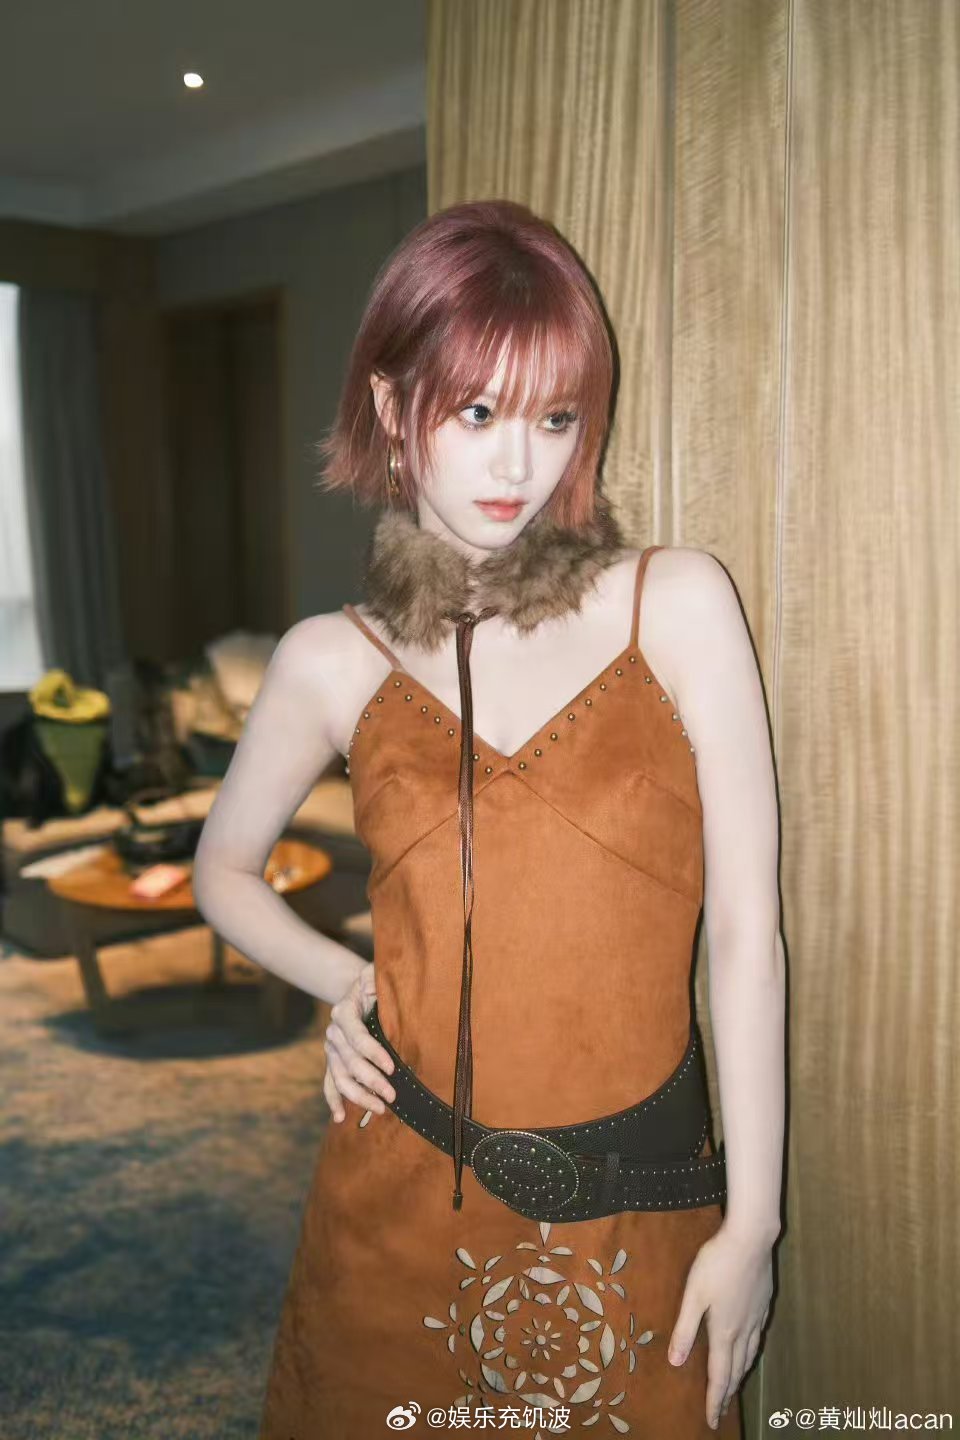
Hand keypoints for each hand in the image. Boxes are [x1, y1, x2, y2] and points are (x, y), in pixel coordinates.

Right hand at [322, 962, 396, 1122]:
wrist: (358, 990)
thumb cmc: (374, 983)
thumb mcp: (375, 974)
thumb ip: (375, 979)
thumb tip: (375, 989)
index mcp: (344, 1012)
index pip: (358, 1037)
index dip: (373, 1053)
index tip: (392, 1067)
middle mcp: (334, 1033)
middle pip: (350, 1062)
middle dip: (371, 1081)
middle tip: (392, 1095)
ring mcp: (331, 1049)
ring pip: (340, 1077)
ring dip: (358, 1095)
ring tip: (379, 1108)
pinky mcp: (333, 1061)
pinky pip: (330, 1083)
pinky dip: (333, 1100)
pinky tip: (340, 1116)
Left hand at [667, 1222, 773, 1429]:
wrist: (751, 1239)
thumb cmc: (717, 1263)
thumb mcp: (693, 1294)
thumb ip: (685, 1329)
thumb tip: (674, 1362)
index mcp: (723, 1332)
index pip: (718, 1376)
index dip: (714, 1400)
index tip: (711, 1422)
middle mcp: (743, 1331)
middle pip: (736, 1371)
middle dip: (727, 1393)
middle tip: (721, 1411)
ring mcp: (756, 1318)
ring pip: (749, 1356)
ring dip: (740, 1376)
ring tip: (733, 1386)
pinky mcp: (763, 1305)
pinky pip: (757, 1340)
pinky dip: (751, 1354)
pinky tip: (750, 1349)